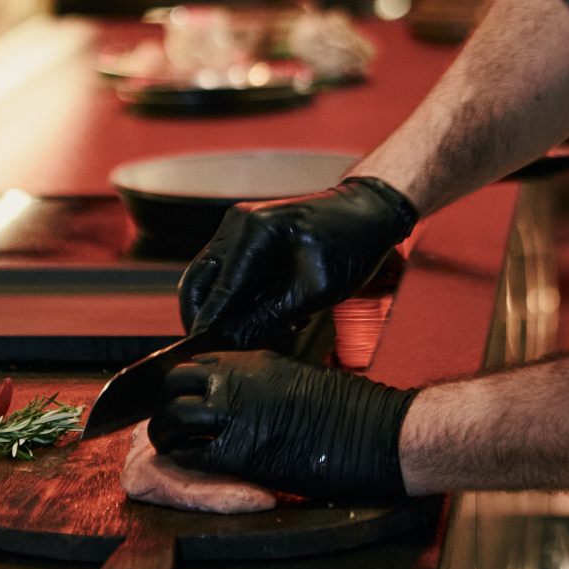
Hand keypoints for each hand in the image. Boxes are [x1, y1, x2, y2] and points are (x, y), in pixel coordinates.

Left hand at [146, 350, 418, 503]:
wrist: (379, 432)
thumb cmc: (353, 410)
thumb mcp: (301, 379)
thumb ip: (265, 383)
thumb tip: (242, 396)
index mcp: (257, 361)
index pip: (197, 360)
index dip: (183, 382)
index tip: (182, 398)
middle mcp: (240, 379)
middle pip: (175, 383)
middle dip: (165, 403)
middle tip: (168, 424)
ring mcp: (238, 412)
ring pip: (173, 417)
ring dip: (165, 433)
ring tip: (168, 447)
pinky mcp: (241, 451)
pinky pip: (191, 454)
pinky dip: (181, 460)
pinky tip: (187, 466)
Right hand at [179, 176, 416, 349]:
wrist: (369, 213)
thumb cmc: (352, 242)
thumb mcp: (315, 290)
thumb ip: (269, 319)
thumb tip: (231, 342)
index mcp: (255, 230)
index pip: (218, 290)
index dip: (208, 327)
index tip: (200, 355)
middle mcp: (239, 223)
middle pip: (198, 282)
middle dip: (207, 318)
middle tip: (225, 347)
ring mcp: (240, 227)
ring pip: (210, 280)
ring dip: (225, 310)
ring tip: (261, 329)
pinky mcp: (247, 236)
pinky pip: (228, 273)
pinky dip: (239, 298)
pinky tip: (269, 311)